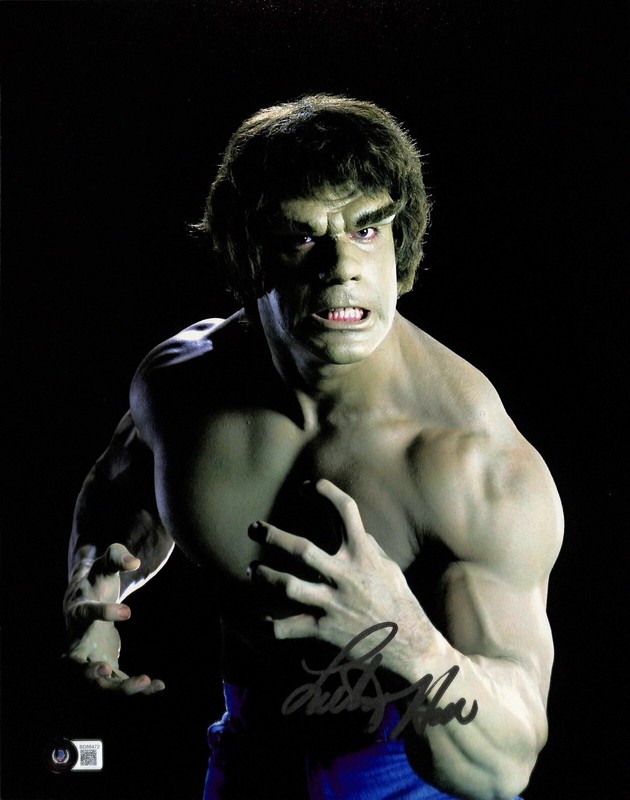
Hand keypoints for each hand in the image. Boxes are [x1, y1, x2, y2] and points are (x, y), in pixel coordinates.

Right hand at [64, 543, 164, 694]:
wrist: (86, 600)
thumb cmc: (97, 580)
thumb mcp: (105, 563)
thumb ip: (118, 556)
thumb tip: (134, 562)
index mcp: (78, 611)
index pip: (85, 614)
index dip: (104, 613)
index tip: (128, 611)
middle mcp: (77, 641)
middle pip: (78, 665)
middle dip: (90, 673)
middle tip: (108, 669)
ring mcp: (89, 658)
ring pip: (99, 683)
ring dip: (120, 687)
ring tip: (148, 681)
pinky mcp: (105, 667)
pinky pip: (118, 684)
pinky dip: (136, 688)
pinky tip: (159, 686)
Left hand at [248, 479, 426, 673]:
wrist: (411, 645)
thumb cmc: (399, 601)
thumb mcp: (388, 567)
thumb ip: (366, 546)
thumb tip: (351, 529)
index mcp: (363, 554)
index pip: (346, 511)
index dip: (326, 492)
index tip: (308, 486)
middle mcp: (346, 575)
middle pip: (302, 550)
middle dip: (273, 537)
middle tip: (253, 529)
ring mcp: (334, 603)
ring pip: (289, 587)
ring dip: (265, 576)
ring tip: (252, 570)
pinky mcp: (327, 629)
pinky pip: (290, 627)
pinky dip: (272, 626)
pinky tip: (260, 622)